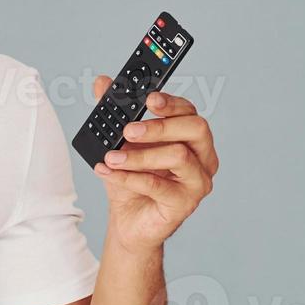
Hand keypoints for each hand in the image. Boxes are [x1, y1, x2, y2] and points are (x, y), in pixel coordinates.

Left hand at [91, 76, 217, 255]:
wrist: (128, 222)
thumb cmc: (131, 181)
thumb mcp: (119, 143)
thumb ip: (113, 112)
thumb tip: (102, 82)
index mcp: (191, 138)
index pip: (189, 111)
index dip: (170, 102)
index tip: (148, 98)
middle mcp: (203, 157)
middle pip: (196, 128)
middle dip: (161, 125)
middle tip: (128, 130)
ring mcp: (198, 182)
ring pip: (179, 156)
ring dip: (139, 155)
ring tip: (111, 157)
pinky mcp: (185, 204)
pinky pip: (161, 186)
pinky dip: (131, 177)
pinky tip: (109, 172)